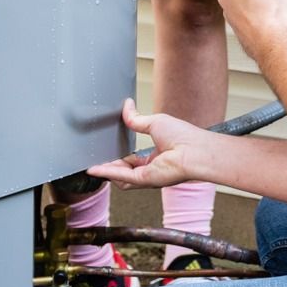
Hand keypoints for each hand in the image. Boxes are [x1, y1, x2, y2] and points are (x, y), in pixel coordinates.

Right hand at [87, 99, 209, 189]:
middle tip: (96, 159)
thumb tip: (127, 106)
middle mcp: (152, 168)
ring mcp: (148, 176)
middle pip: (126, 170)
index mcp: (157, 155)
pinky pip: (122, 177)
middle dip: (111, 165)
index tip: (109, 151)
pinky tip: (95, 169)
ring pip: (121, 177)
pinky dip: (108, 173)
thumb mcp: (155, 122)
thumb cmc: (183, 135)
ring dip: (107, 170)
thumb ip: (137, 119)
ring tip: (92, 164)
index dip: (121, 156)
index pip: (134, 159)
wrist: (194, 149)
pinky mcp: (144, 180)